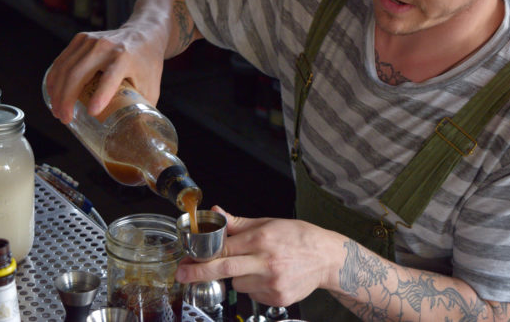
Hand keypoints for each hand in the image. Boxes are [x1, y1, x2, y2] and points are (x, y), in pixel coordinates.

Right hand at [45, 26, 165, 123]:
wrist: (145, 32)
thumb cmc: (148, 62)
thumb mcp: (152, 86)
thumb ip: (143, 109)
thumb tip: (136, 135)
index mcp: (126, 58)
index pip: (110, 78)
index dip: (101, 96)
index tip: (92, 113)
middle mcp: (106, 47)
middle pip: (78, 74)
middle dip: (66, 99)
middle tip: (64, 118)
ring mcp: (91, 41)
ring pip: (65, 68)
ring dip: (57, 92)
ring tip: (57, 111)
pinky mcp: (81, 39)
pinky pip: (62, 60)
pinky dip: (54, 78)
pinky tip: (53, 92)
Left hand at [176, 206, 344, 306]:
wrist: (328, 258)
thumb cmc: (300, 237)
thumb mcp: (270, 222)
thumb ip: (239, 223)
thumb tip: (217, 211)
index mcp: (263, 239)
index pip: (224, 247)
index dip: (203, 253)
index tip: (188, 256)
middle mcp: (266, 262)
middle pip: (224, 269)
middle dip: (199, 272)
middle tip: (182, 273)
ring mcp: (272, 283)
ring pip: (237, 284)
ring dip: (239, 276)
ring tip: (258, 266)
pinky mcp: (277, 298)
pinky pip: (252, 294)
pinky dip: (254, 286)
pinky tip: (269, 275)